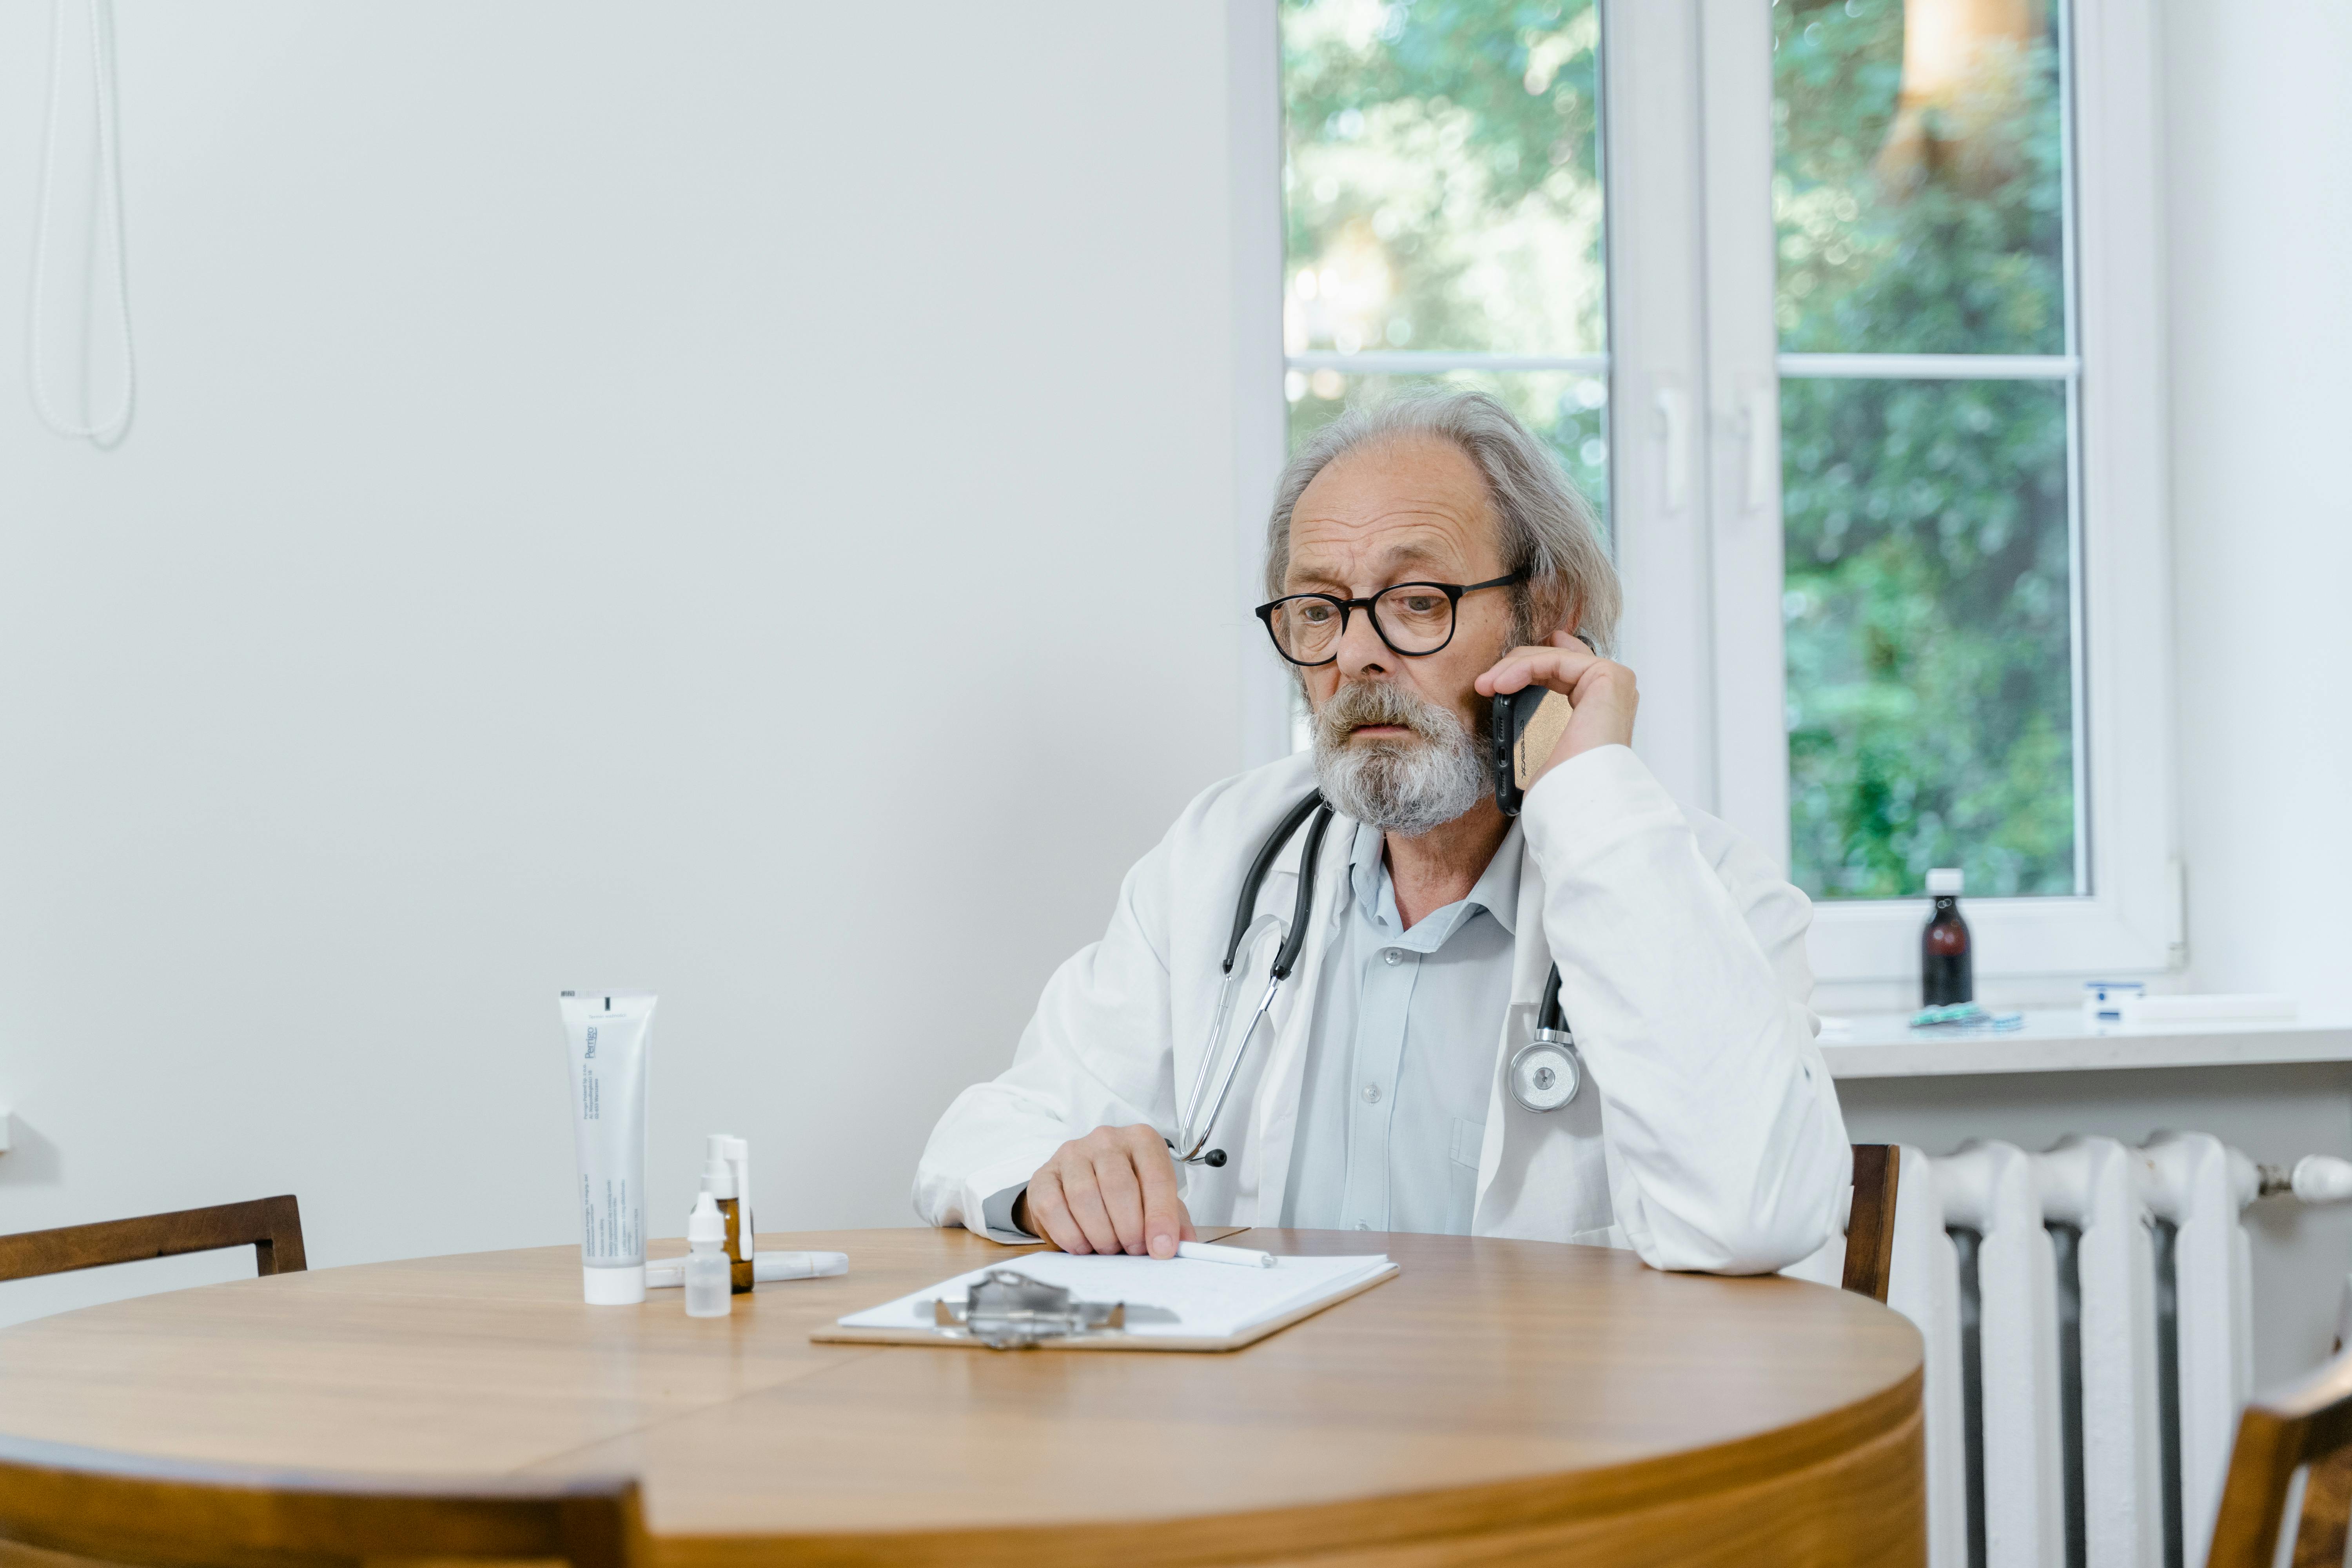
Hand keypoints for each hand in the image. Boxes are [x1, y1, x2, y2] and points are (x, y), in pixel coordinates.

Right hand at [1015, 1124, 1196, 1257]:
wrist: (1080, 1184)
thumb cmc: (1126, 1192)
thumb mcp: (1156, 1200)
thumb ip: (1174, 1219)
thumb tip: (1181, 1244)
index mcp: (1142, 1140)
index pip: (1156, 1176)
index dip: (1161, 1217)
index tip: (1162, 1249)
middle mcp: (1106, 1140)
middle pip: (1119, 1186)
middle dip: (1129, 1229)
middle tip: (1134, 1251)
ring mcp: (1071, 1154)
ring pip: (1085, 1197)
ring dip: (1100, 1234)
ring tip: (1110, 1249)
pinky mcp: (1044, 1175)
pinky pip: (1053, 1207)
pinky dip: (1071, 1235)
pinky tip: (1083, 1246)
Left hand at [1474, 630, 1638, 785]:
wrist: (1580, 798)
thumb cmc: (1564, 784)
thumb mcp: (1545, 750)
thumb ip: (1538, 727)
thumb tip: (1513, 723)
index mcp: (1600, 710)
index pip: (1566, 670)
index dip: (1531, 666)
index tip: (1499, 678)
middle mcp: (1611, 694)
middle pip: (1558, 660)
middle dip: (1517, 665)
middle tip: (1486, 682)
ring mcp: (1614, 684)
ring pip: (1554, 657)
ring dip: (1514, 666)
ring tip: (1487, 685)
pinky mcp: (1608, 677)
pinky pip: (1556, 660)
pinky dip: (1525, 667)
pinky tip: (1502, 684)